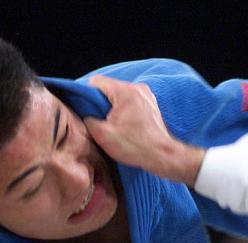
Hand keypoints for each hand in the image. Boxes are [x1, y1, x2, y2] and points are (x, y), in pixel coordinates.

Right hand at [84, 75, 204, 185]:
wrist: (162, 156)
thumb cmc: (135, 146)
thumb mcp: (102, 135)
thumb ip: (87, 119)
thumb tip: (85, 115)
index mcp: (125, 91)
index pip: (96, 82)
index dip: (86, 96)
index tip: (87, 111)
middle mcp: (137, 88)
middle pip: (109, 88)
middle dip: (101, 104)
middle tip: (101, 122)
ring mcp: (146, 96)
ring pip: (119, 96)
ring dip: (113, 109)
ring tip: (114, 126)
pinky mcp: (151, 105)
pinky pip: (130, 102)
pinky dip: (124, 112)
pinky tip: (125, 127)